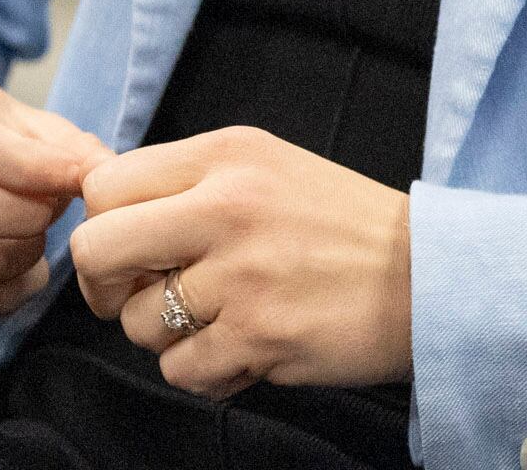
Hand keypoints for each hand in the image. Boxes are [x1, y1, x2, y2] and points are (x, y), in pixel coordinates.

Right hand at [0, 63, 112, 316]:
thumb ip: (68, 145)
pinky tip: (22, 267)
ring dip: (21, 255)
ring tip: (39, 234)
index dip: (29, 167)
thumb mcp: (24, 119)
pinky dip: (5, 292)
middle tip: (55, 211)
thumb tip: (106, 175)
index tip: (77, 177)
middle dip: (25, 217)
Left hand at [68, 126, 411, 398]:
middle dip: (105, 287)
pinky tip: (246, 349)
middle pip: (98, 251)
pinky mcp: (259, 336)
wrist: (429, 275)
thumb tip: (111, 221)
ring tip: (221, 321)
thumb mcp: (267, 167)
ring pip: (138, 325)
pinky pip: (182, 371)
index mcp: (225, 155)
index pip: (104, 187)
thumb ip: (191, 183)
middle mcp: (226, 205)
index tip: (129, 251)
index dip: (102, 227)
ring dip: (168, 336)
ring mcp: (241, 274)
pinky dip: (207, 371)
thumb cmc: (343, 225)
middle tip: (138, 298)